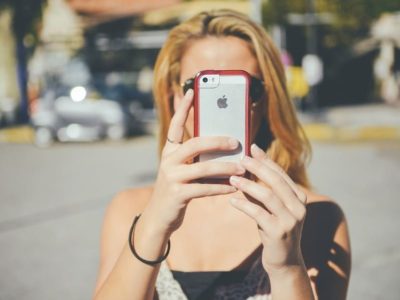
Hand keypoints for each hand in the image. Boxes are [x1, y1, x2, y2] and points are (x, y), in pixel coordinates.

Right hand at [143, 89, 243, 236]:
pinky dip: (221, 187)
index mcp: (169, 151)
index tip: (191, 91)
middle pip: (195, 144)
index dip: (183, 108)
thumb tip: (226, 150)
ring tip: (242, 167)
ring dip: (226, 168)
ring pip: (204, 167)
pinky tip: (234, 186)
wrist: (160, 216)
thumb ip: (197, 159)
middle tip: (236, 142)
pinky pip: (205, 188)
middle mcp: (168, 160)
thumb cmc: (177, 189)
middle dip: (218, 141)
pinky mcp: (177, 194)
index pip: (175, 125)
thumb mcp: (182, 170)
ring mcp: (171, 177)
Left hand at [229, 144, 307, 274]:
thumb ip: (261, 191)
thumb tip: (244, 170)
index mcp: (299, 198)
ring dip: (248, 185)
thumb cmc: (274, 231)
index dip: (266, 159)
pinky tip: (232, 201)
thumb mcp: (270, 209)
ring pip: (268, 195)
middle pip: (276, 181)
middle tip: (241, 159)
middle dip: (258, 167)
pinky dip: (244, 205)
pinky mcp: (279, 232)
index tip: (252, 147)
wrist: (284, 262)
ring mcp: (291, 220)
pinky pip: (258, 213)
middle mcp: (299, 207)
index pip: (281, 173)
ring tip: (232, 179)